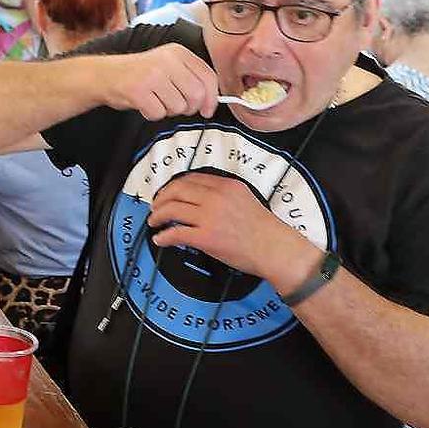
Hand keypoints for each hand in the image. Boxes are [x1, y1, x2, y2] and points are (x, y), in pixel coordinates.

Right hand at [95, 44, 218, 119]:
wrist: (106, 74)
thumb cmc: (140, 74)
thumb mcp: (168, 65)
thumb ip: (191, 78)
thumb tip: (210, 102)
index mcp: (178, 53)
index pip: (208, 77)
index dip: (212, 98)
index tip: (207, 110)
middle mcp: (167, 61)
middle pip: (196, 95)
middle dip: (189, 107)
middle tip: (176, 106)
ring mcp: (152, 75)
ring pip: (178, 107)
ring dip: (168, 110)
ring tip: (156, 100)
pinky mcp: (138, 91)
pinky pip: (158, 114)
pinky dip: (152, 114)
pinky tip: (145, 104)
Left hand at [146, 172, 318, 289]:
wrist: (274, 248)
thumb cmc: (263, 229)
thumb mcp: (244, 198)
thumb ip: (223, 194)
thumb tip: (201, 198)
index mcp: (226, 186)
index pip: (191, 179)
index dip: (173, 185)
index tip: (167, 191)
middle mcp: (216, 198)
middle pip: (177, 190)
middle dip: (161, 198)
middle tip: (156, 206)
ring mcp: (210, 217)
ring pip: (172, 209)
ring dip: (158, 215)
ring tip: (154, 221)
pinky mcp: (206, 237)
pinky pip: (176, 233)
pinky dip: (163, 236)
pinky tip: (161, 239)